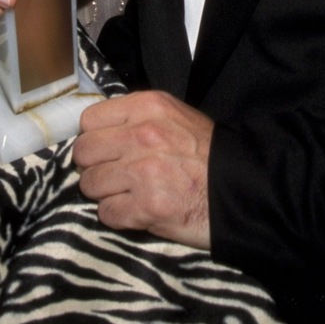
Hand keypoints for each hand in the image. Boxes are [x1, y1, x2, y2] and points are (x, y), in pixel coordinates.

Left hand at [73, 91, 212, 249]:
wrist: (241, 188)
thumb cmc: (207, 153)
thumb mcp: (174, 116)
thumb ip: (136, 118)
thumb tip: (97, 133)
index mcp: (147, 107)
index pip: (89, 120)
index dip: (95, 136)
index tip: (107, 148)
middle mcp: (141, 136)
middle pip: (83, 152)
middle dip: (94, 166)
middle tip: (113, 174)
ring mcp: (142, 173)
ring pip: (89, 184)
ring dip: (105, 193)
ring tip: (127, 193)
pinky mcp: (146, 208)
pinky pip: (106, 213)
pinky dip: (118, 216)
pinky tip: (136, 211)